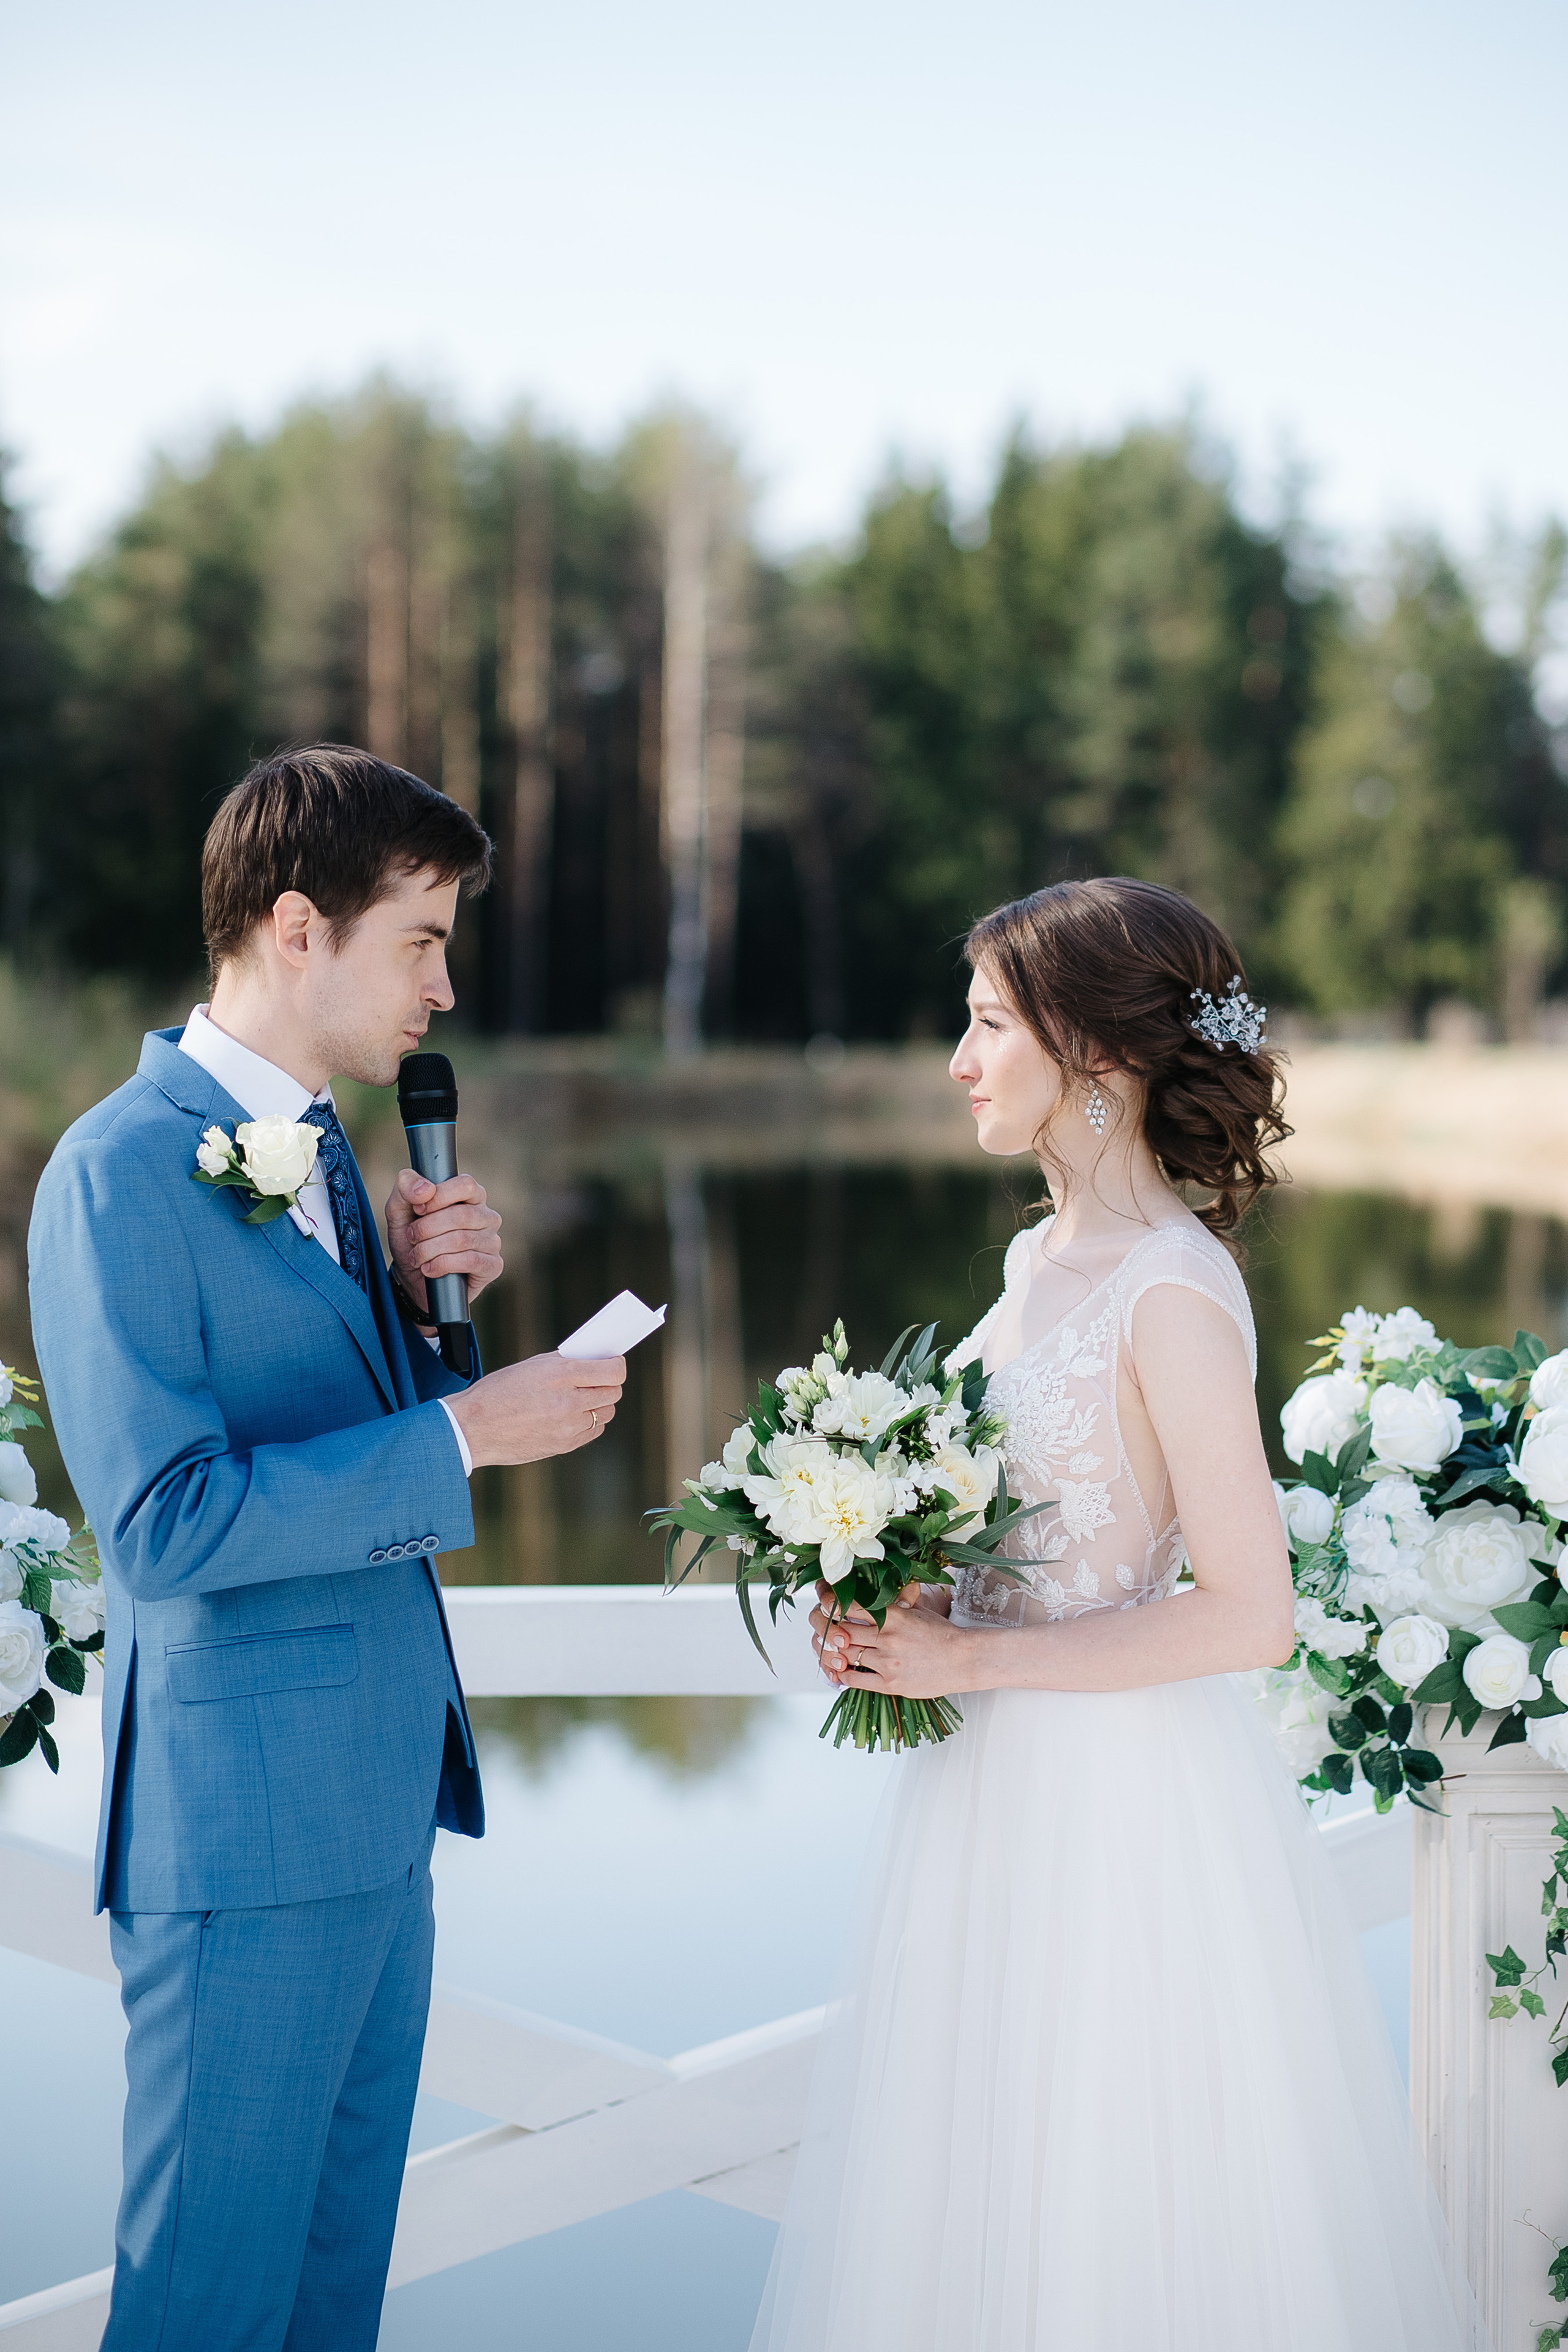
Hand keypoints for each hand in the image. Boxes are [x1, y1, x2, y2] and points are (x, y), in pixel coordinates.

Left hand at [384, 1169, 503, 1317]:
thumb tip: (425, 1188)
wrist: (412, 1279)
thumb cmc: (412, 1240)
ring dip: (430, 1249)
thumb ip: (405, 1187)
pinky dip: (442, 1265)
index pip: (466, 1184)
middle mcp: (486, 1216)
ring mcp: (492, 1241)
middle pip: (461, 1215)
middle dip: (427, 1228)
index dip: (439, 1196)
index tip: (418, 1209)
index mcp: (470, 1196)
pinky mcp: (493, 1265)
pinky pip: (471, 1260)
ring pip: (462, 1239)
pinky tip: (430, 1269)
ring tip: (417, 1257)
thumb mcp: (399, 1210)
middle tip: (412, 1237)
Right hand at [446, 1352, 624, 1468]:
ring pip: (606, 1413)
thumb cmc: (498, 1392)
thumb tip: (593, 1359)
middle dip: (609, 1383)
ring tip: (583, 1397)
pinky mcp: (564, 1446)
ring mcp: (568, 1428)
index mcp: (561, 1375)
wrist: (473, 1428)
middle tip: (598, 1378)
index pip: (613, 1371)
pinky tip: (573, 1414)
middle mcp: (569, 1402)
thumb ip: (565, 1362)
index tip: (613, 1361)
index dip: (617, 1364)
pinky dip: (589, 1421)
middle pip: (614, 1392)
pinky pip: (593, 1431)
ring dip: (599, 1403)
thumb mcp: (531, 1366)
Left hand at [810, 1581, 976, 1697]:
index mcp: (893, 1615)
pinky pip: (855, 1680)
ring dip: (832, 1652)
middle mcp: (887, 1638)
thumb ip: (891, 1603)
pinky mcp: (890, 1684)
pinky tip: (840, 1670)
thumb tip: (868, 1594)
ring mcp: (888, 1662)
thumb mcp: (915, 1610)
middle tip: (820, 1626)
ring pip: (845, 1655)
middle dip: (825, 1629)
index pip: (849, 1606)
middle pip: (840, 1631)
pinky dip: (842, 1675)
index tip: (824, 1604)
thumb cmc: (940, 1634)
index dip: (830, 1604)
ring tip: (829, 1648)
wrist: (964, 1660)